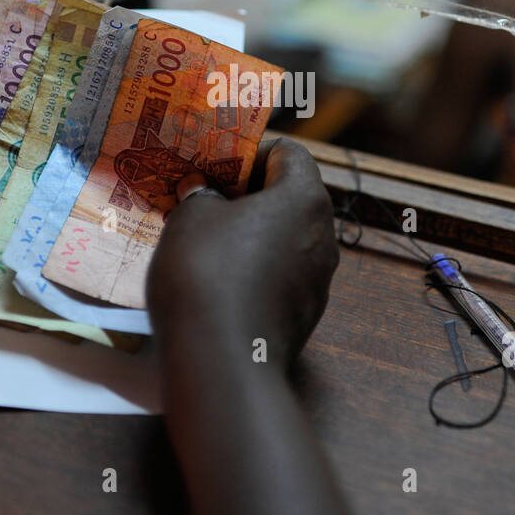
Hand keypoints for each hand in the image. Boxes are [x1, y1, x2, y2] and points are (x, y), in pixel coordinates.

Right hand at [146, 137, 339, 366]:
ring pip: (285, 240)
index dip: (250, 152)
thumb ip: (201, 196)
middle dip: (247, 196)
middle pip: (290, 198)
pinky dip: (254, 270)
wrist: (223, 362)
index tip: (214, 167)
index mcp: (305, 199)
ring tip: (204, 242)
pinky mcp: (304, 316)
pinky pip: (280, 277)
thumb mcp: (191, 217)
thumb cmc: (207, 273)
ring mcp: (318, 281)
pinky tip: (217, 282)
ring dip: (249, 235)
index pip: (289, 153)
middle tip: (203, 201)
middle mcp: (323, 237)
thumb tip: (204, 194)